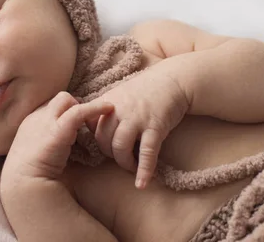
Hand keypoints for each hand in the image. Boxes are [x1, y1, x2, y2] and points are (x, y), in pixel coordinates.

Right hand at [1, 92, 113, 186]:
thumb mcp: (36, 157)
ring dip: (81, 106)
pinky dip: (95, 108)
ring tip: (97, 118)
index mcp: (28, 124)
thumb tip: (61, 150)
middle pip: (56, 100)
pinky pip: (79, 110)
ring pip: (65, 99)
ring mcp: (45, 121)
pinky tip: (109, 109)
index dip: (63, 113)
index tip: (75, 124)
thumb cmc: (31, 178)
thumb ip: (47, 147)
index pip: (48, 107)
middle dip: (71, 106)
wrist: (23, 186)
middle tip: (85, 123)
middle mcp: (35, 118)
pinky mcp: (58, 128)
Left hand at [87, 68, 188, 188]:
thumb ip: (105, 109)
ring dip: (124, 163)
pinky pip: (146, 153)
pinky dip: (144, 170)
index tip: (106, 145)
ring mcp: (137, 118)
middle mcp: (118, 110)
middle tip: (121, 157)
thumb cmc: (145, 90)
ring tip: (131, 167)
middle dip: (109, 154)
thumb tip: (90, 127)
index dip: (97, 139)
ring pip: (120, 147)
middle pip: (103, 140)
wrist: (173, 80)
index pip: (90, 127)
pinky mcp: (155, 127)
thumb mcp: (119, 94)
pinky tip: (142, 184)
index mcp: (107, 102)